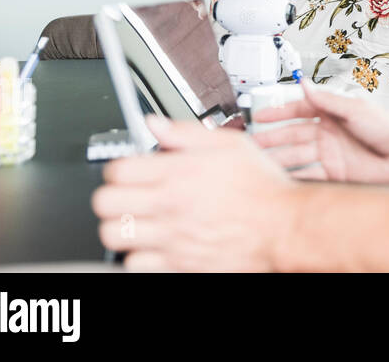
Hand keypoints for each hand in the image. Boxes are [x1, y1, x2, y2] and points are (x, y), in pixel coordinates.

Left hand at [91, 115, 299, 271]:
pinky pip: (134, 263)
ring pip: (113, 235)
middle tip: (125, 194)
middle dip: (111, 195)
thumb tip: (154, 124)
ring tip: (134, 220)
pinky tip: (152, 243)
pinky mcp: (178, 263)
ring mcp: (171, 237)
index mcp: (179, 172)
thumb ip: (185, 132)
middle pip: (105, 203)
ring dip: (119, 226)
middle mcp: (170, 205)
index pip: (118, 169)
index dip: (119, 167)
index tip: (129, 169)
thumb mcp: (230, 144)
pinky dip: (137, 254)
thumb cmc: (262, 187)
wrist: (283, 226)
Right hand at [250, 79, 388, 183]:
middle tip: (251, 144)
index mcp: (332, 114)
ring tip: (259, 164)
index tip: (259, 115)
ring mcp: (330, 154)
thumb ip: (327, 100)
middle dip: (271, 139)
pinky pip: (309, 175)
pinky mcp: (335, 173)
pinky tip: (279, 179)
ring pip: (297, 156)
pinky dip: (294, 177)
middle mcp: (329, 133)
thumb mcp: (355, 109)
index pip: (299, 111)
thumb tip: (305, 83)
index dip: (279, 113)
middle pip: (293, 136)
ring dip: (278, 159)